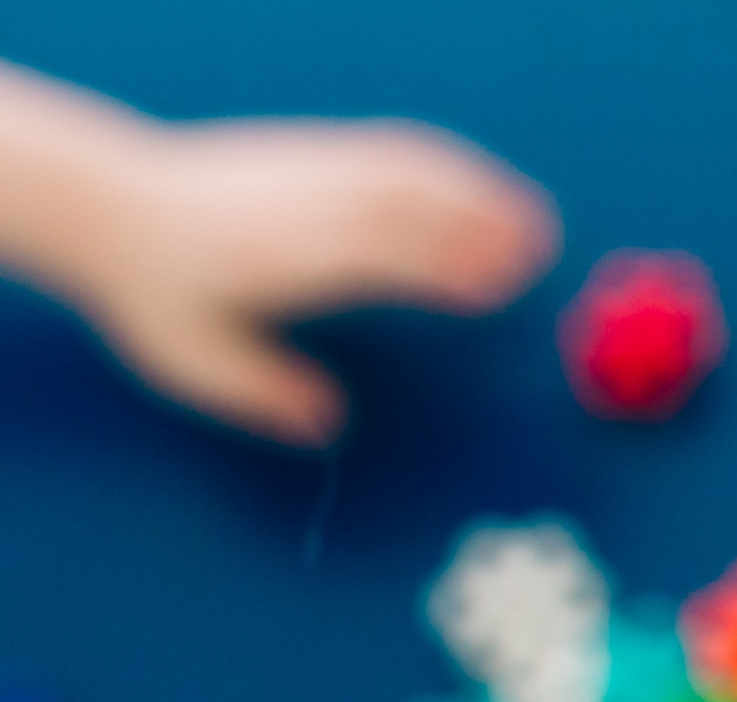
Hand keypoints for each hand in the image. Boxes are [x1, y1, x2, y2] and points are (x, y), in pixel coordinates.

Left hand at [70, 117, 556, 444]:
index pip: (376, 253)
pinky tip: (480, 188)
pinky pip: (393, 149)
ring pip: (408, 169)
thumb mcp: (192, 361)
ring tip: (532, 220)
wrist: (106, 201)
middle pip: (406, 203)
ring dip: (476, 189)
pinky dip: (448, 165)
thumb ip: (264, 395)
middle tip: (539, 255)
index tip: (491, 288)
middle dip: (478, 224)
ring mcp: (311, 168)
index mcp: (281, 254)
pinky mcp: (314, 151)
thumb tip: (329, 426)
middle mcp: (304, 202)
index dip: (439, 267)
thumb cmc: (155, 290)